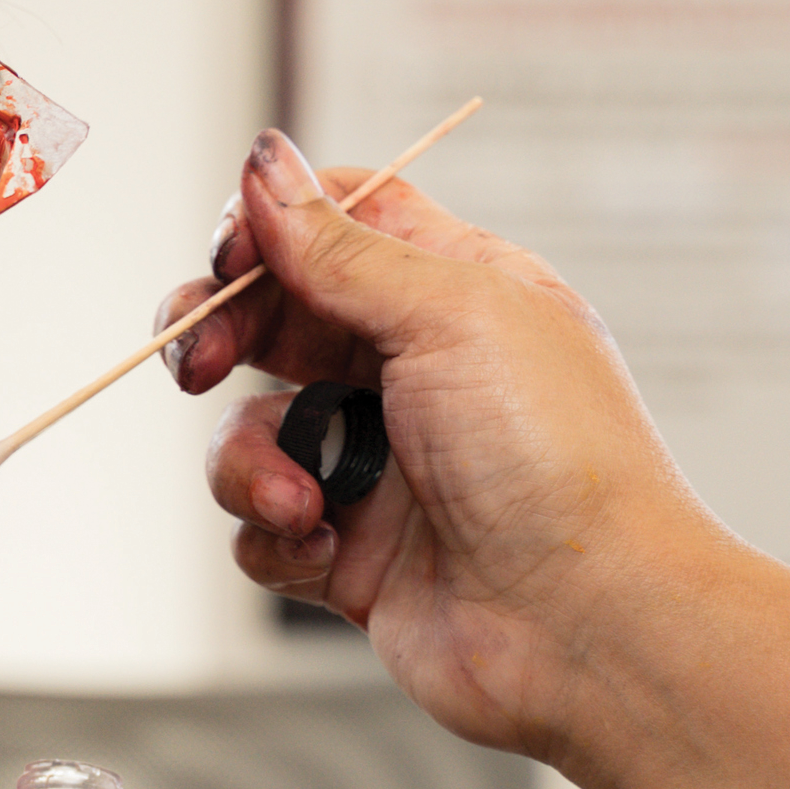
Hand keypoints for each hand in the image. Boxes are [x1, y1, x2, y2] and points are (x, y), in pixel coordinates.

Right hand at [155, 130, 741, 764]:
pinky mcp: (348, 550)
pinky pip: (260, 527)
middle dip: (219, 336)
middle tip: (199, 362)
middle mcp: (412, 370)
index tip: (229, 254)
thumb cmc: (558, 461)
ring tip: (305, 504)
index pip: (335, 221)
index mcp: (454, 292)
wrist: (590, 626)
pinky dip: (277, 539)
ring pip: (249, 431)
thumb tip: (267, 162)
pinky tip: (331, 554)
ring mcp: (377, 463)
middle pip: (270, 319)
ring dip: (252, 464)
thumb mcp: (451, 315)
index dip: (268, 226)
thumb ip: (341, 246)